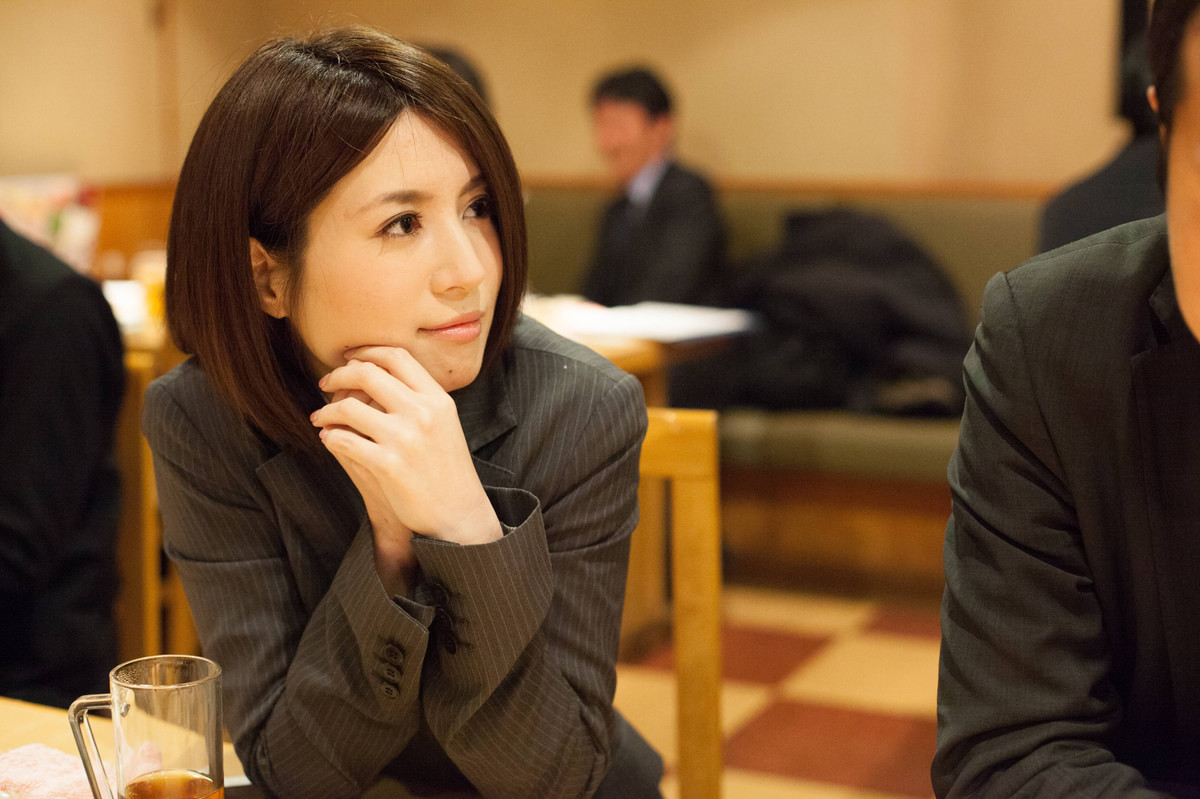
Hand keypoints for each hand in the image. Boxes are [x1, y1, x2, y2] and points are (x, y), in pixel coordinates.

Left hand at [311, 346, 501, 554]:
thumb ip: (418, 398)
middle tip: (325, 383)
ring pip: (348, 407)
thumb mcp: (444, 424)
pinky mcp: (388, 465)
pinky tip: (328, 440)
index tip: (349, 359)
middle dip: (338, 374)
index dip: (366, 352)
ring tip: (320, 418)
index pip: (396, 356)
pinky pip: (344, 441)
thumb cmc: (446, 469)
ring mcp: (405, 438)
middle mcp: (422, 413)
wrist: (458, 513)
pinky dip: (330, 437)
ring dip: (326, 410)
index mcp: (437, 399)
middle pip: (367, 373)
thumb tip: (376, 372)